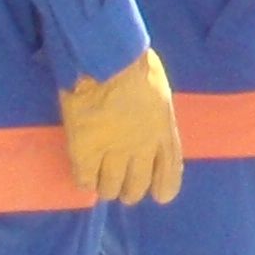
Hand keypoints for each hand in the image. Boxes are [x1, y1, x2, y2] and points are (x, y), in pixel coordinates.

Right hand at [60, 48, 184, 205]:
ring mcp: (114, 151)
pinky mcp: (85, 151)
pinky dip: (86, 181)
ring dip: (106, 187)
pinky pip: (86, 180)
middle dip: (129, 190)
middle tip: (119, 184)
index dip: (165, 188)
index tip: (160, 196)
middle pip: (137, 186)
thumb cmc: (133, 62)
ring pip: (111, 189)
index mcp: (163, 130)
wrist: (107, 58)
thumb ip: (157, 112)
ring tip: (100, 180)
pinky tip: (84, 174)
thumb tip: (151, 120)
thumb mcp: (159, 89)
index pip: (170, 171)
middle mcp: (142, 147)